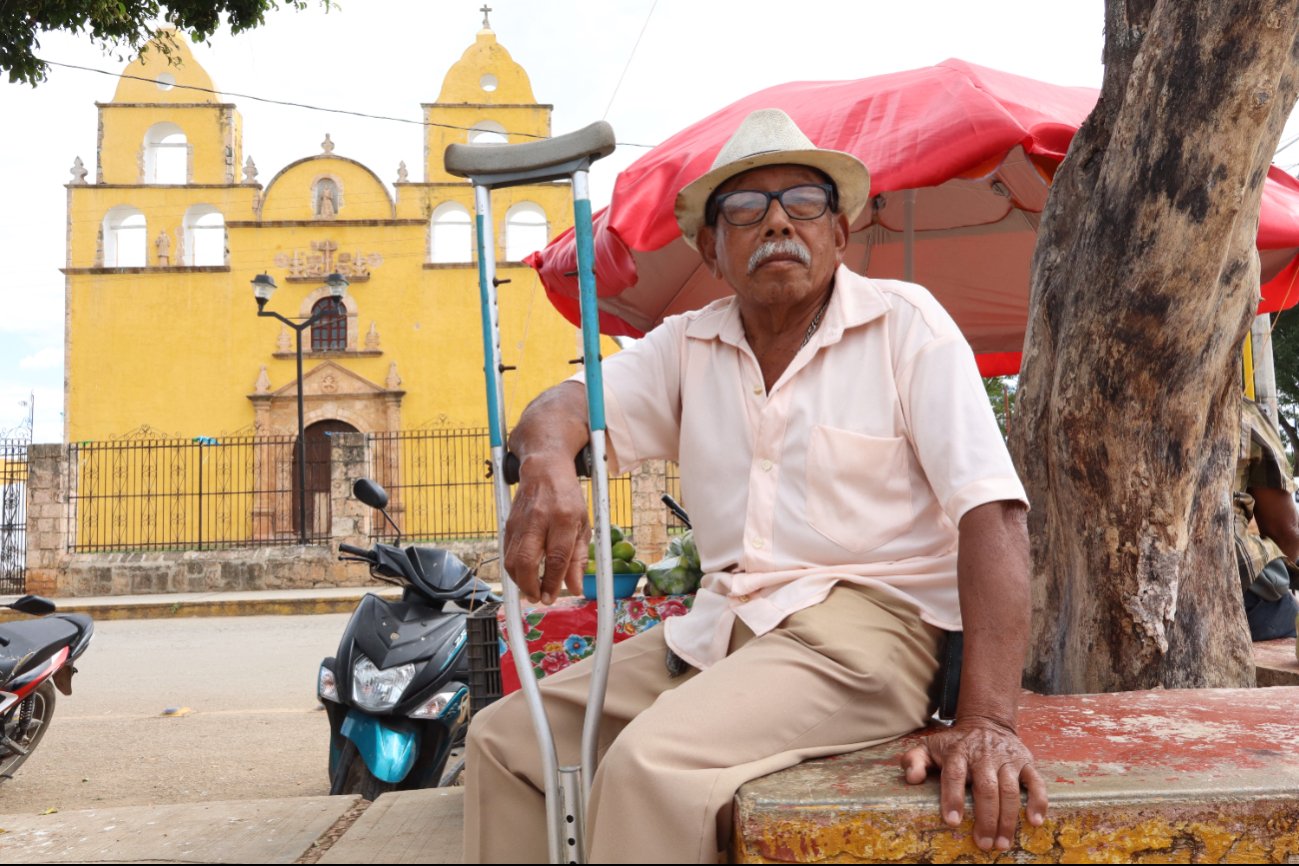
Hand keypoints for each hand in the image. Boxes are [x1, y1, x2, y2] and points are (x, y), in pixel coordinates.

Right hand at [501, 452, 590, 603]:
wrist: (544, 468)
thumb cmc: (567, 497)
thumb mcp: (583, 525)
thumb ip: (580, 558)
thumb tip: (575, 587)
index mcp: (563, 518)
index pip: (557, 557)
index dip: (553, 582)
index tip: (552, 596)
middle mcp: (539, 519)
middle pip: (527, 561)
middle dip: (530, 586)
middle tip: (538, 597)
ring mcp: (520, 521)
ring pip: (511, 559)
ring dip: (519, 581)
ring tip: (531, 590)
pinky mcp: (508, 523)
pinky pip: (506, 552)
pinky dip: (513, 569)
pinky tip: (522, 575)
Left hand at [900, 716, 1046, 850]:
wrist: (986, 723)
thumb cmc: (955, 744)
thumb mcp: (930, 746)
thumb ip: (914, 760)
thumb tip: (912, 778)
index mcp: (958, 751)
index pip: (954, 774)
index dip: (952, 797)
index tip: (953, 821)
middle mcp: (983, 754)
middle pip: (986, 787)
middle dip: (986, 818)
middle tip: (984, 844)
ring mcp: (1007, 759)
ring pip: (1010, 789)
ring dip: (1008, 818)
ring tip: (1003, 843)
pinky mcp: (1026, 762)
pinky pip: (1036, 783)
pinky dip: (1038, 802)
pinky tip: (1034, 821)